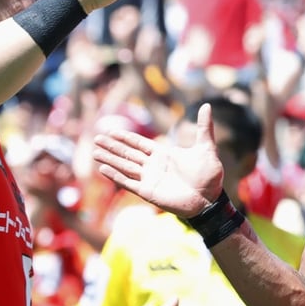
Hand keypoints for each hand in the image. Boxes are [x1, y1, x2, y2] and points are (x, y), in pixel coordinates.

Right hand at [93, 103, 224, 216]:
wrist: (209, 200)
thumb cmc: (209, 176)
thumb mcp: (206, 148)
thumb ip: (203, 127)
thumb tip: (207, 105)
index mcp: (163, 154)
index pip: (139, 144)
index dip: (125, 138)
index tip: (111, 131)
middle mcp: (153, 166)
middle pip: (128, 154)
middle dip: (112, 147)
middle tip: (96, 139)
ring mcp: (149, 179)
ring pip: (125, 167)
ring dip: (110, 160)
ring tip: (95, 153)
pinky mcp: (148, 192)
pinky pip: (128, 183)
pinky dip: (116, 176)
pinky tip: (103, 170)